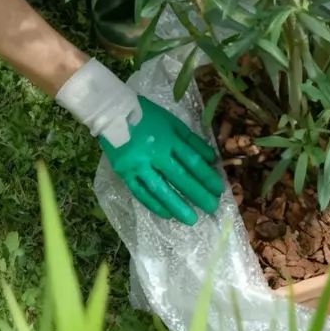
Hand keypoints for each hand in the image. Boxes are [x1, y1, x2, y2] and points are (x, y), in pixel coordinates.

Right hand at [100, 97, 223, 224]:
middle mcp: (155, 153)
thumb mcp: (172, 122)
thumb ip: (192, 141)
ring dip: (177, 206)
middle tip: (212, 208)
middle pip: (180, 178)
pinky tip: (167, 214)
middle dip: (198, 195)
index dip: (207, 177)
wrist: (111, 111)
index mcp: (169, 138)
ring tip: (191, 219)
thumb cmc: (146, 116)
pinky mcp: (124, 173)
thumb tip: (211, 159)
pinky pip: (140, 192)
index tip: (219, 190)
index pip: (193, 161)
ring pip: (160, 189)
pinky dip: (154, 204)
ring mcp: (138, 165)